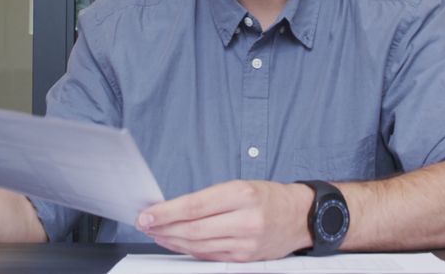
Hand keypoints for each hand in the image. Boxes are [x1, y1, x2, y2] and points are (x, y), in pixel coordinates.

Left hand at [136, 180, 312, 261]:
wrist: (300, 217)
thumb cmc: (268, 197)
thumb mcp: (240, 186)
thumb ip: (208, 198)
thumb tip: (173, 208)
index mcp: (242, 194)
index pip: (195, 205)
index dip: (167, 212)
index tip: (147, 213)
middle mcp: (245, 220)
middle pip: (193, 229)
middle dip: (163, 228)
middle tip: (145, 224)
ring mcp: (246, 243)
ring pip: (198, 246)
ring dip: (171, 241)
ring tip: (155, 233)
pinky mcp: (245, 258)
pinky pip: (209, 256)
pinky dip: (188, 250)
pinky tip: (176, 243)